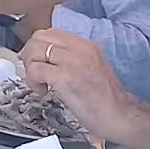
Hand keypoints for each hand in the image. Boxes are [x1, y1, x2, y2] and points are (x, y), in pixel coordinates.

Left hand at [20, 30, 134, 143]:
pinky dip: (33, 81)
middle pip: (38, 38)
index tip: (37, 62)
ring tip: (40, 84)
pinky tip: (43, 92)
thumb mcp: (90, 67)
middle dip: (30, 56)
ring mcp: (72, 61)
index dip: (38, 47)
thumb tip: (46, 58)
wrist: (120, 116)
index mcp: (85, 44)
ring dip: (30, 69)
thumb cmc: (105, 99)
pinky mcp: (65, 77)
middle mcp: (79, 48)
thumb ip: (71, 58)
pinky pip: (35, 70)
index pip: (50, 33)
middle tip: (34, 74)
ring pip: (34, 51)